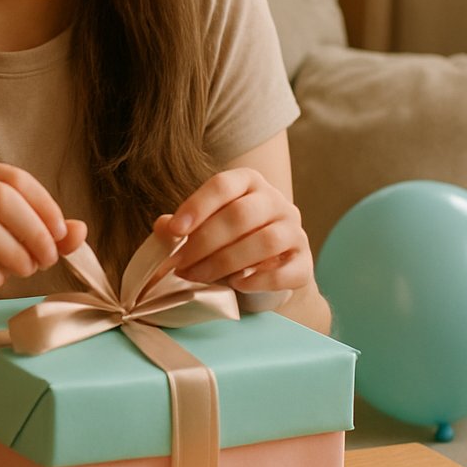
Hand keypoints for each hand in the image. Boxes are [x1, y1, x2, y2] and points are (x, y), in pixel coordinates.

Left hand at [154, 167, 312, 295]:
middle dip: (204, 242)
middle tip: (179, 264)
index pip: (223, 185)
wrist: (271, 270)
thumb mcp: (205, 227)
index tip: (174, 230)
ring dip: (226, 261)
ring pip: (265, 241)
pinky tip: (237, 284)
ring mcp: (294, 230)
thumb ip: (183, 226)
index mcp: (248, 182)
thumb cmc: (230, 242)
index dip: (197, 206)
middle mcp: (275, 201)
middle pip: (241, 215)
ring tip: (199, 276)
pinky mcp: (304, 263)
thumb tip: (162, 227)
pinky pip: (286, 271)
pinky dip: (260, 280)